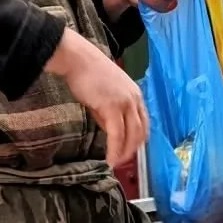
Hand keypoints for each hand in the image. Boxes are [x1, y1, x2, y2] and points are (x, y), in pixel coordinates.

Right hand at [45, 29, 148, 167]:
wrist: (78, 59)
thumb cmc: (88, 73)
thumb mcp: (107, 93)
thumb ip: (111, 112)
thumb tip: (111, 130)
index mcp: (136, 94)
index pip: (144, 123)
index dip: (138, 139)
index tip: (130, 150)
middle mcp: (135, 99)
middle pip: (141, 132)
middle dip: (133, 149)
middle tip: (123, 161)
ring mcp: (125, 103)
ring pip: (131, 136)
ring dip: (125, 153)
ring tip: (116, 163)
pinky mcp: (112, 108)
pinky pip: (117, 135)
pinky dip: (115, 150)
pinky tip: (110, 159)